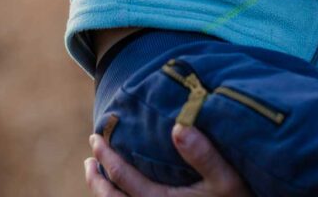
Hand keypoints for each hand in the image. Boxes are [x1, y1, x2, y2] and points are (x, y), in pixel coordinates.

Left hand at [85, 126, 251, 196]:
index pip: (123, 178)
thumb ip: (203, 153)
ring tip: (97, 176)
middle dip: (97, 179)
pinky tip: (125, 192)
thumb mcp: (227, 178)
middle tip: (90, 158)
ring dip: (104, 193)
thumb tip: (178, 126)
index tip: (96, 138)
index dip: (106, 157)